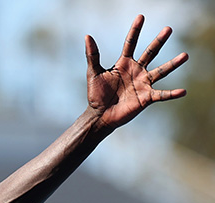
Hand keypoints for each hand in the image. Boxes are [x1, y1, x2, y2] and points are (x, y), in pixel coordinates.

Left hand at [86, 14, 187, 130]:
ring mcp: (143, 83)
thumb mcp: (93, 73)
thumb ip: (92, 55)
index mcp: (124, 63)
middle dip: (159, 41)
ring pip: (161, 71)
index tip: (141, 16)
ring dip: (173, 64)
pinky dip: (172, 94)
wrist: (100, 115)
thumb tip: (87, 36)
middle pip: (150, 52)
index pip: (130, 43)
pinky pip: (161, 95)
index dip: (135, 30)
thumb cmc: (96, 94)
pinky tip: (182, 91)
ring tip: (185, 55)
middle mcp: (136, 71)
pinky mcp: (146, 97)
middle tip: (168, 28)